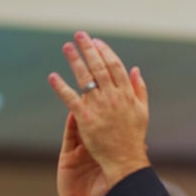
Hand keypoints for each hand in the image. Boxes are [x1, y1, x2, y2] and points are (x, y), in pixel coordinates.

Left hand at [48, 32, 150, 195]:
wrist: (125, 160)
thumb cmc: (133, 137)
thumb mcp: (143, 111)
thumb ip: (139, 88)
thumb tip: (135, 68)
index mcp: (127, 94)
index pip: (115, 66)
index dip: (105, 52)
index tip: (96, 41)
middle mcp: (113, 97)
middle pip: (99, 67)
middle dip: (89, 49)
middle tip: (80, 35)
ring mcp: (99, 107)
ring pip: (85, 78)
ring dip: (75, 60)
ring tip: (67, 47)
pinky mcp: (85, 119)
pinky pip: (71, 99)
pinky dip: (61, 87)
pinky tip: (53, 76)